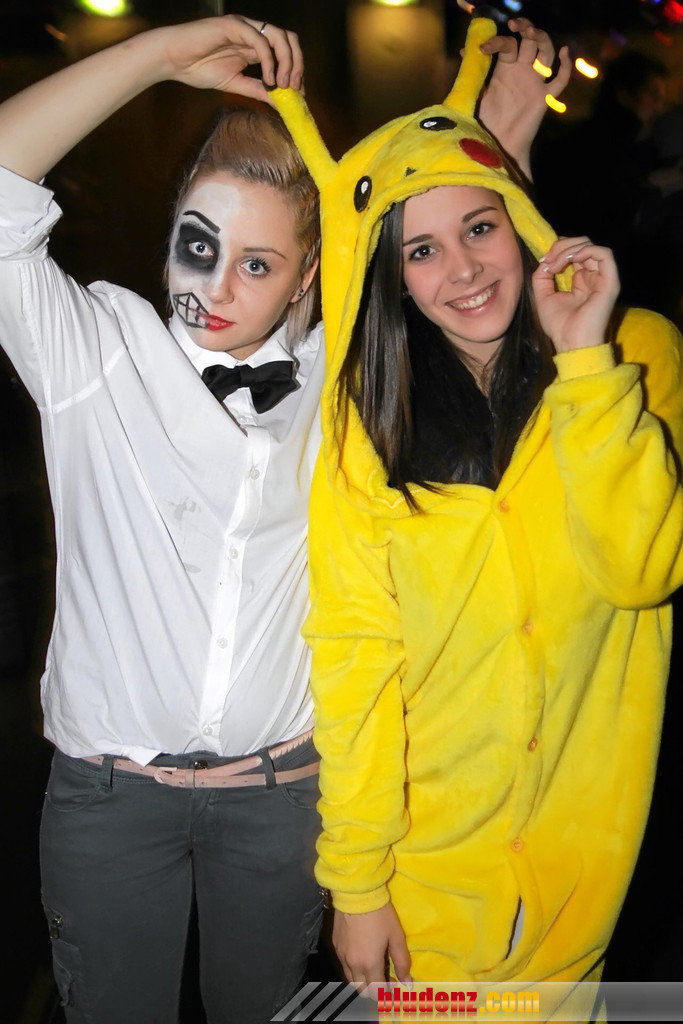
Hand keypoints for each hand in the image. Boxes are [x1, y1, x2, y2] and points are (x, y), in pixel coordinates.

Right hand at [160, 15, 303, 99]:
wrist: (173, 60)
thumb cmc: (198, 68)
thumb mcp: (235, 85)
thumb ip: (258, 90)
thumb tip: (281, 103)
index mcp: (254, 46)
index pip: (285, 52)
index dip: (297, 71)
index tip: (298, 93)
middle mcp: (253, 33)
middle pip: (289, 40)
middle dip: (298, 64)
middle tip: (295, 89)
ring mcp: (244, 27)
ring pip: (279, 36)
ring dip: (288, 61)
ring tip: (283, 85)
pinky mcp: (234, 25)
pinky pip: (260, 40)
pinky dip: (269, 60)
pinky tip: (269, 78)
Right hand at [333, 903, 410, 992]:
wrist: (356, 894)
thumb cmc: (380, 914)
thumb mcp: (396, 936)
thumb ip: (402, 962)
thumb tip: (407, 982)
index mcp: (370, 964)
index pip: (376, 992)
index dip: (386, 993)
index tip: (394, 983)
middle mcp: (353, 965)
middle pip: (361, 991)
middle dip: (374, 990)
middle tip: (384, 976)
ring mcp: (342, 956)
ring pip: (351, 980)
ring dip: (362, 980)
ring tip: (373, 967)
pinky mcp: (335, 946)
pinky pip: (344, 966)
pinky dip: (353, 968)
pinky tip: (361, 954)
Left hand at [477, 18, 570, 178]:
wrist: (495, 146)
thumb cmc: (484, 121)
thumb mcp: (476, 93)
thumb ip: (473, 73)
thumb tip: (463, 52)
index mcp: (505, 68)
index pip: (508, 44)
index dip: (497, 41)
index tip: (483, 48)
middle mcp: (522, 71)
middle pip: (530, 40)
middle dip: (525, 28)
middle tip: (515, 24)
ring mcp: (535, 83)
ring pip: (546, 52)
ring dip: (541, 39)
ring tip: (531, 32)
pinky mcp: (544, 98)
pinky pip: (560, 81)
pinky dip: (566, 67)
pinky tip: (563, 52)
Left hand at [532, 237, 620, 352]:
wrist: (571, 343)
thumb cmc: (559, 325)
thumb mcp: (543, 296)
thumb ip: (542, 276)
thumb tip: (546, 259)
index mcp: (580, 279)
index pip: (573, 251)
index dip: (558, 249)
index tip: (544, 261)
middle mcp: (593, 275)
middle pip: (582, 244)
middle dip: (562, 246)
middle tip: (549, 259)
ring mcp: (603, 277)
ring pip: (591, 245)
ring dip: (570, 249)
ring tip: (556, 263)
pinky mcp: (610, 280)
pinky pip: (604, 253)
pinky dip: (586, 250)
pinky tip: (571, 260)